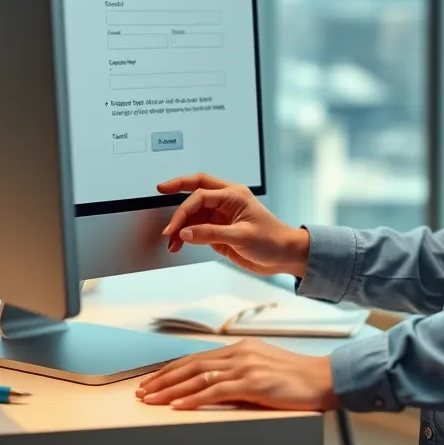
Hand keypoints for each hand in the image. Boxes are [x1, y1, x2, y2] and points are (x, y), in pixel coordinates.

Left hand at [135, 338, 338, 411]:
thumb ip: (239, 373)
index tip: (153, 380)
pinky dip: (194, 399)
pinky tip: (179, 406)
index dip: (172, 369)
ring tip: (151, 400)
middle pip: (192, 365)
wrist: (323, 379)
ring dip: (171, 391)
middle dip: (163, 379)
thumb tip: (212, 386)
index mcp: (242, 348)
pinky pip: (216, 391)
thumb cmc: (296, 378)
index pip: (197, 357)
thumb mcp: (263, 368)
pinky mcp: (254, 383)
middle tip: (142, 391)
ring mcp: (247, 367)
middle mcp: (241, 353)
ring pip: (199, 378)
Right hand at [158, 173, 309, 278]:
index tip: (173, 228)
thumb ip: (211, 234)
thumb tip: (186, 233)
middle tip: (159, 191)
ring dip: (181, 224)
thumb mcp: (242, 237)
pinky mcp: (219, 230)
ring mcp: (222, 215)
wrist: (284, 255)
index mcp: (234, 195)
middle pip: (197, 189)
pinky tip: (179, 245)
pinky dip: (186, 236)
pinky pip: (198, 228)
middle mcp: (227, 201)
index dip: (184, 210)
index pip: (201, 195)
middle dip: (178, 189)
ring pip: (194, 212)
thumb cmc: (272, 240)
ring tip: (171, 242)